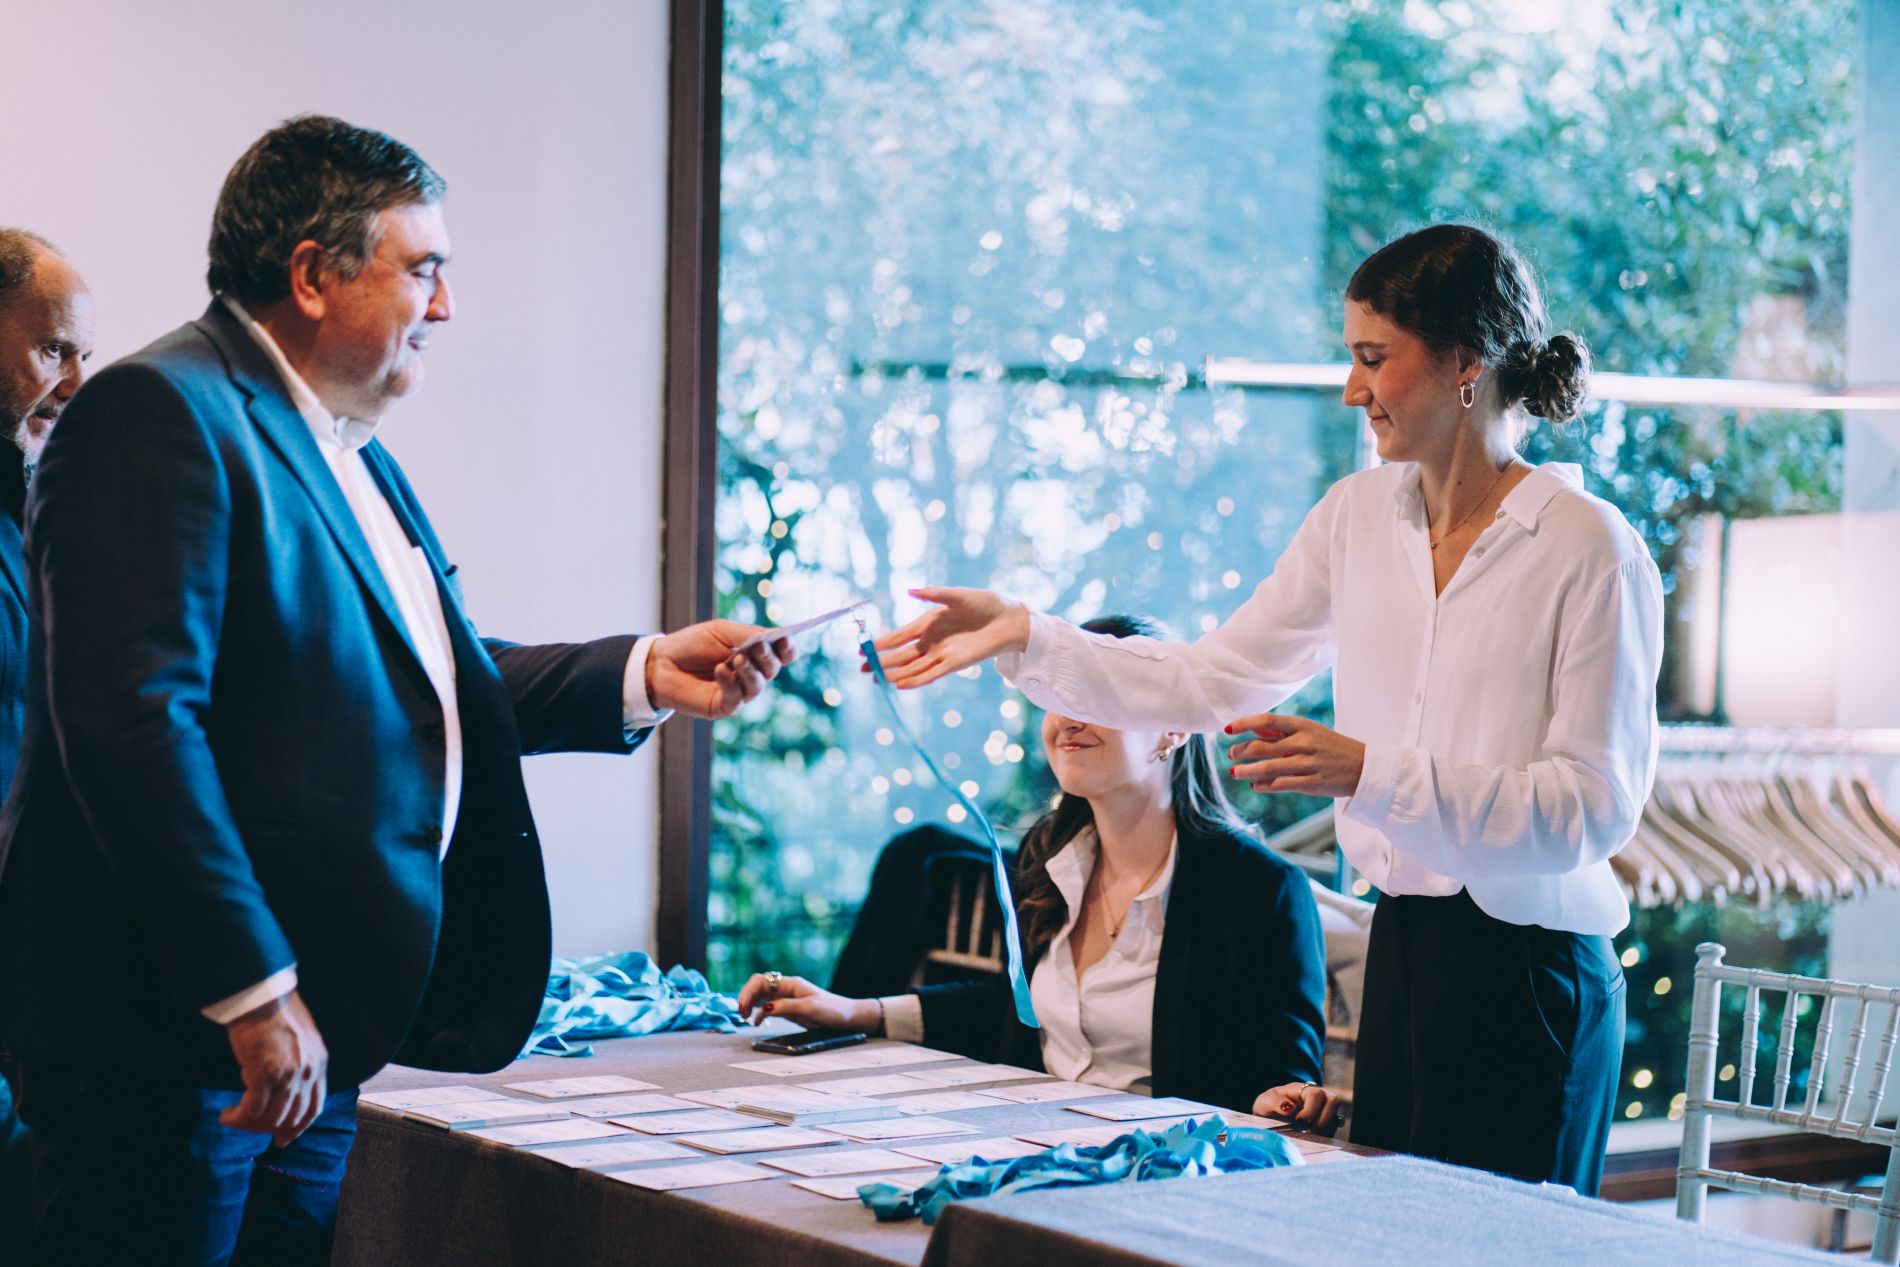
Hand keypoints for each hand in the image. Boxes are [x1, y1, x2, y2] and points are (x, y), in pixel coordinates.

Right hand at [221, 990, 328, 1147]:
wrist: (262, 995)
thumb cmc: (275, 1012)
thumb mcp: (300, 1039)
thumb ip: (300, 1062)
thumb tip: (287, 1086)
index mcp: (319, 1063)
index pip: (313, 1107)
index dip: (298, 1127)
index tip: (283, 1140)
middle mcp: (308, 1072)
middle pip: (291, 1117)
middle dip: (269, 1130)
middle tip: (249, 1129)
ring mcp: (288, 1074)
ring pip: (271, 1118)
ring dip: (249, 1125)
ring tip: (234, 1119)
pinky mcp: (265, 1073)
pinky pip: (252, 1110)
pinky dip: (238, 1118)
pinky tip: (227, 1115)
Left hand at [647, 620, 795, 718]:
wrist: (661, 663)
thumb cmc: (692, 645)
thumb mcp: (720, 632)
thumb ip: (746, 634)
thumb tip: (772, 637)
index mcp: (754, 653)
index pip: (782, 654)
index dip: (788, 647)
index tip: (784, 639)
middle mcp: (751, 673)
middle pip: (774, 669)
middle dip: (768, 657)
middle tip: (756, 647)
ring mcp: (739, 691)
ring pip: (758, 686)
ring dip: (750, 671)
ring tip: (737, 659)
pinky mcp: (724, 706)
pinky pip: (737, 698)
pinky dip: (730, 682)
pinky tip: (719, 671)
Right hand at [734, 973, 880, 1032]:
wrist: (847, 1017)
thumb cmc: (833, 1010)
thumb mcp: (810, 1009)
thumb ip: (787, 1007)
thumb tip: (764, 1009)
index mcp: (791, 984)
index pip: (761, 981)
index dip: (748, 992)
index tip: (743, 1009)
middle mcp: (786, 988)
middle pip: (757, 986)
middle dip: (745, 997)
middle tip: (742, 1015)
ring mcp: (786, 997)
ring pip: (761, 996)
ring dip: (750, 1004)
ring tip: (746, 1018)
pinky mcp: (788, 1008)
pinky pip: (768, 1006)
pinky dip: (759, 1012)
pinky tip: (758, 1021)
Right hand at [869, 587, 1030, 688]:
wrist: (1009, 619)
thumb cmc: (985, 604)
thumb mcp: (958, 595)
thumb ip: (935, 594)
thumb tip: (911, 590)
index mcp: (929, 623)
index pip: (900, 635)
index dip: (882, 643)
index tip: (864, 649)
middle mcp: (932, 641)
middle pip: (902, 655)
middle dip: (882, 662)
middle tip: (863, 670)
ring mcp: (942, 654)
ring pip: (913, 668)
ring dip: (896, 674)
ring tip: (877, 680)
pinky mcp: (954, 664)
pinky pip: (931, 674)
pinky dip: (916, 680)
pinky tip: (900, 684)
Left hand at [1225, 713, 1366, 797]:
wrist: (1364, 768)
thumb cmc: (1332, 747)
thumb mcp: (1311, 731)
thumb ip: (1282, 732)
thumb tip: (1252, 729)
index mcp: (1303, 726)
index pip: (1267, 721)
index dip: (1244, 724)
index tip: (1227, 729)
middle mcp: (1304, 743)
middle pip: (1261, 747)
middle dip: (1240, 751)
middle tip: (1231, 755)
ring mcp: (1308, 764)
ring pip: (1267, 768)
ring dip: (1246, 771)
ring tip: (1234, 773)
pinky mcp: (1311, 784)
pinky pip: (1280, 785)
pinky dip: (1263, 786)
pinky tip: (1254, 786)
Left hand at [1254, 1081, 1343, 1134]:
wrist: (1271, 1119)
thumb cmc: (1270, 1106)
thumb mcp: (1265, 1102)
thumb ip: (1275, 1102)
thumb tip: (1290, 1108)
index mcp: (1304, 1089)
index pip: (1316, 1094)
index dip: (1310, 1110)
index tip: (1299, 1121)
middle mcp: (1319, 1097)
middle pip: (1333, 1102)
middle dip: (1321, 1120)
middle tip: (1307, 1130)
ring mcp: (1326, 1111)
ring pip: (1335, 1118)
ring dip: (1323, 1130)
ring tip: (1308, 1135)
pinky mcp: (1328, 1125)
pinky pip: (1333, 1130)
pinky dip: (1324, 1137)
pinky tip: (1311, 1139)